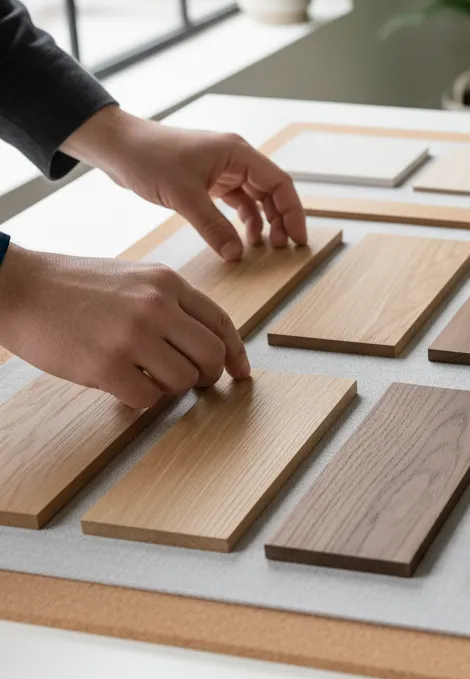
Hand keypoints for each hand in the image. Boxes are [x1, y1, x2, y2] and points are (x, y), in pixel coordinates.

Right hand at [0, 245, 249, 407]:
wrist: (21, 288)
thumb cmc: (78, 286)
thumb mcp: (136, 278)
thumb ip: (172, 303)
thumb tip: (206, 342)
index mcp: (168, 283)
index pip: (220, 322)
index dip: (235, 352)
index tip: (240, 372)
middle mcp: (157, 306)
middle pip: (210, 355)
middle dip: (208, 376)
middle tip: (193, 382)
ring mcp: (132, 336)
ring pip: (182, 380)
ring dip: (171, 389)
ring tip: (149, 378)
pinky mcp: (105, 366)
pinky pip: (147, 398)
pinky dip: (142, 400)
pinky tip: (126, 386)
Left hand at [62, 107, 306, 260]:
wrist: (117, 147)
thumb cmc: (149, 158)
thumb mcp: (184, 196)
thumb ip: (213, 227)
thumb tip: (236, 254)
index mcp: (238, 153)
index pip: (280, 183)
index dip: (293, 212)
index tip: (298, 239)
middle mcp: (236, 159)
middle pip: (272, 191)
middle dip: (280, 220)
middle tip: (282, 249)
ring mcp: (223, 169)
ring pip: (255, 198)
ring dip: (262, 222)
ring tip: (263, 248)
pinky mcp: (208, 180)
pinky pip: (236, 201)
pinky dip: (242, 220)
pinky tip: (239, 239)